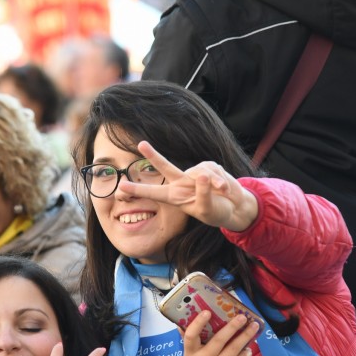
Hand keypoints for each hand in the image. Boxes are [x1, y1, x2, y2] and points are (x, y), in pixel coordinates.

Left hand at [117, 141, 258, 231]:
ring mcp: (195, 173)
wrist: (234, 207)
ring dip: (213, 185)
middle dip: (153, 155)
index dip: (138, 190)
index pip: (154, 193)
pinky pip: (213, 172)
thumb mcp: (206, 210)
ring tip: (222, 192)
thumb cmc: (216, 211)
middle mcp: (182, 182)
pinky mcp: (209, 166)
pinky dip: (221, 181)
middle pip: (166, 166)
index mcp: (175, 196)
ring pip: (201, 174)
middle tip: (141, 144)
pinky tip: (225, 189)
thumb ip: (203, 195)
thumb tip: (202, 177)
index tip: (121, 186)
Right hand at [181, 310, 257, 355]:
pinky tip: (249, 345)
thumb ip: (189, 337)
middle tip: (242, 316)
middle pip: (219, 340)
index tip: (207, 312)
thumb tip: (182, 317)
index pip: (191, 336)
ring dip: (246, 335)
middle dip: (232, 326)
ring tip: (254, 325)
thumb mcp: (192, 354)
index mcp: (190, 353)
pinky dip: (247, 351)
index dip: (198, 323)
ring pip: (234, 348)